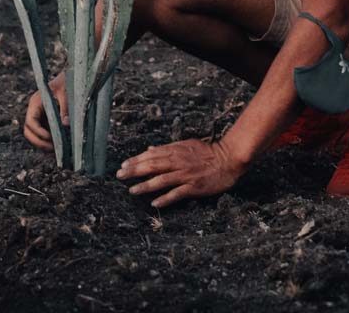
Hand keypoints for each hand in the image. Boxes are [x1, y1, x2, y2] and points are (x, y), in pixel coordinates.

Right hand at [23, 73, 68, 150]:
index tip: (50, 138)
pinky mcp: (45, 121)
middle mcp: (34, 111)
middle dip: (38, 142)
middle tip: (53, 149)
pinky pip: (42, 134)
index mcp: (36, 102)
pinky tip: (58, 147)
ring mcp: (39, 117)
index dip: (38, 132)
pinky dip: (47, 142)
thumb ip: (65, 108)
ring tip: (57, 150)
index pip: (31, 121)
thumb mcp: (66, 93)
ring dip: (42, 144)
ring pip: (34, 135)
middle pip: (28, 131)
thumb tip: (65, 124)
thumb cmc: (66, 82)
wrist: (70, 77)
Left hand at [116, 138, 246, 207]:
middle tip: (120, 176)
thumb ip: (167, 148)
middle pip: (152, 166)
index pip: (151, 155)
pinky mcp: (194, 186)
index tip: (123, 165)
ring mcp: (186, 174)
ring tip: (132, 191)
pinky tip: (154, 202)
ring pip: (162, 180)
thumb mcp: (186, 145)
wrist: (228, 159)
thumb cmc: (208, 152)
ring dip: (145, 186)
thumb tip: (149, 149)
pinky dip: (165, 198)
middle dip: (134, 171)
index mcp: (176, 150)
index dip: (136, 160)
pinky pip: (177, 193)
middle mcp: (178, 162)